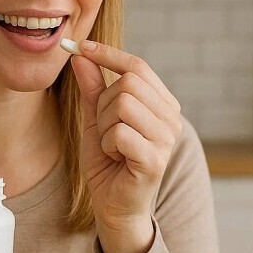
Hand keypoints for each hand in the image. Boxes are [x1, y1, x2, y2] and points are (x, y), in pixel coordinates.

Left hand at [70, 40, 182, 252]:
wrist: (114, 206)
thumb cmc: (109, 163)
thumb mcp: (96, 121)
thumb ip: (92, 90)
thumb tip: (81, 56)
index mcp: (161, 104)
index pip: (138, 66)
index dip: (108, 54)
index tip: (80, 47)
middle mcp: (171, 118)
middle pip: (128, 84)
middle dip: (103, 104)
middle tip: (104, 130)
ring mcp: (167, 138)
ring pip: (122, 106)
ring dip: (104, 126)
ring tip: (111, 146)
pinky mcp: (155, 159)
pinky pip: (120, 133)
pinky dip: (107, 144)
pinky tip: (115, 158)